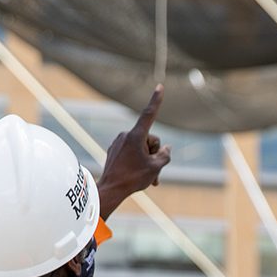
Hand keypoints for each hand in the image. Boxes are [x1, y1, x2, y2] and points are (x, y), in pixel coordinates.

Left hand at [97, 85, 171, 218]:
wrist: (110, 190)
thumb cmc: (133, 178)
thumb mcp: (156, 167)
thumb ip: (165, 155)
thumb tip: (166, 148)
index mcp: (136, 136)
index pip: (149, 114)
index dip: (156, 100)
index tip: (160, 86)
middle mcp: (126, 135)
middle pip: (150, 139)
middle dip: (154, 153)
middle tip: (153, 171)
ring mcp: (119, 142)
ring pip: (141, 147)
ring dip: (146, 160)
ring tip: (147, 177)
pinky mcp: (114, 150)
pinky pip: (131, 152)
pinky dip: (137, 161)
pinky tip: (136, 174)